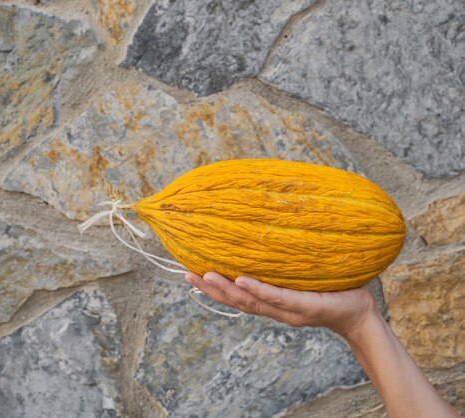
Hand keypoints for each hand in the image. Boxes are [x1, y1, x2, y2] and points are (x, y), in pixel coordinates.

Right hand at [185, 271, 375, 337]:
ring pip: (251, 302)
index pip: (238, 297)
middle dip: (211, 291)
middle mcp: (276, 310)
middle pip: (237, 302)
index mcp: (273, 303)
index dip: (214, 289)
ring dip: (226, 291)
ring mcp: (289, 310)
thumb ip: (288, 262)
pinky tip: (241, 280)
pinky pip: (277, 298)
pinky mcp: (305, 307)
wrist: (362, 313)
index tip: (192, 274)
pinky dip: (258, 290)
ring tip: (205, 277)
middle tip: (186, 275)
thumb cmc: (334, 290)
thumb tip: (276, 231)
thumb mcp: (305, 276)